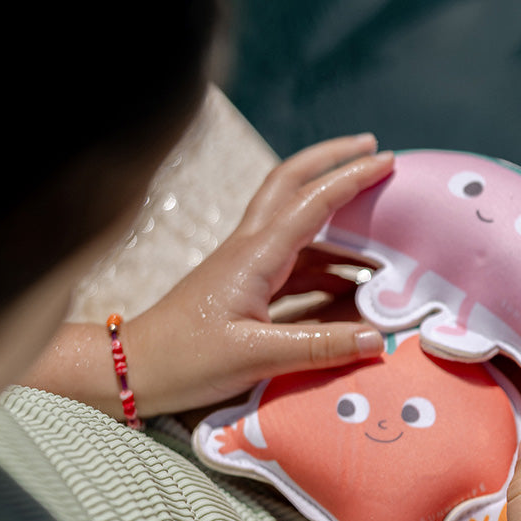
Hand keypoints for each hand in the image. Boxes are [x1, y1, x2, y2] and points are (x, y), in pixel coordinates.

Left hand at [126, 134, 392, 414]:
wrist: (134, 369)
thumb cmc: (186, 360)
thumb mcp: (256, 357)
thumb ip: (319, 346)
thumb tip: (376, 339)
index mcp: (253, 257)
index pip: (310, 202)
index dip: (350, 178)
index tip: (387, 160)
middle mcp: (249, 250)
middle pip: (291, 184)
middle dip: (331, 161)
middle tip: (372, 150)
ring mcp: (244, 266)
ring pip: (295, 225)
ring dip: (336, 220)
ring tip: (380, 232)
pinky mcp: (243, 288)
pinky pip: (293, 263)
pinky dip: (326, 263)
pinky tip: (351, 283)